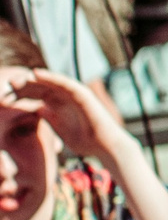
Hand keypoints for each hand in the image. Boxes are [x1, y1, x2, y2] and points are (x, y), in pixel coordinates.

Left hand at [0, 70, 130, 164]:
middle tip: (7, 84)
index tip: (4, 97)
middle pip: (42, 87)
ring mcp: (75, 94)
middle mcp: (67, 97)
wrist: (105, 145)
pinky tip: (36, 74)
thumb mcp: (61, 129)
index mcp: (60, 106)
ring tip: (16, 78)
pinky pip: (63, 83)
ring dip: (33, 79)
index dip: (21, 95)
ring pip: (50, 82)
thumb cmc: (86, 140)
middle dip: (24, 86)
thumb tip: (37, 109)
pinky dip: (50, 77)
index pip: (38, 95)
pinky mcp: (82, 94)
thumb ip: (50, 117)